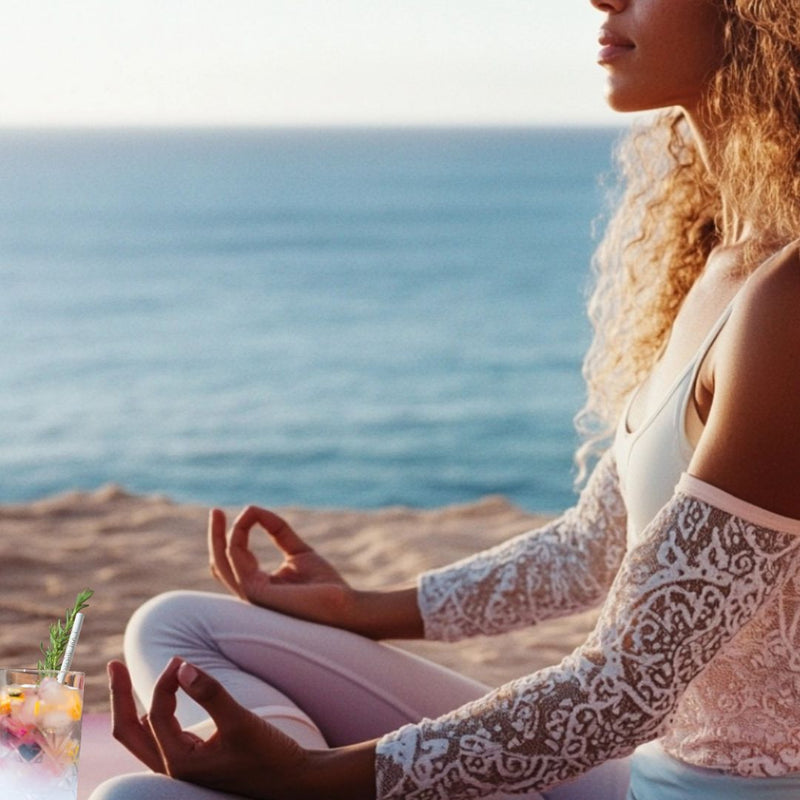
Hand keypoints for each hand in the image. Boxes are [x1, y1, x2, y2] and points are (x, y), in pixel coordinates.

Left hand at [108, 658, 307, 798]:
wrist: (294, 784)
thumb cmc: (270, 757)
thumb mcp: (241, 722)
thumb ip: (211, 693)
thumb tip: (182, 666)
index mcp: (179, 765)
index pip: (156, 714)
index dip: (166, 682)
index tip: (182, 659)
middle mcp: (173, 771)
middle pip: (129, 733)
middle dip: (120, 698)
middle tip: (112, 665)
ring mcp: (183, 770)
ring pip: (142, 739)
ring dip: (131, 709)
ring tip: (123, 680)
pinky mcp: (196, 764)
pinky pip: (160, 740)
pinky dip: (152, 718)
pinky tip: (156, 708)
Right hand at [208, 506, 359, 627]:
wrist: (344, 606)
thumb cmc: (325, 584)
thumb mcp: (298, 551)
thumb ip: (278, 531)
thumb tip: (253, 510)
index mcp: (259, 586)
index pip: (234, 562)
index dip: (232, 536)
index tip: (244, 511)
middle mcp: (251, 593)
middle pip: (219, 564)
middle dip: (214, 537)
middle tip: (216, 511)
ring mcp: (251, 596)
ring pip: (222, 563)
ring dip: (221, 535)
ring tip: (226, 513)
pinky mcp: (256, 594)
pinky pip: (236, 562)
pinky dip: (238, 537)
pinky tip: (246, 521)